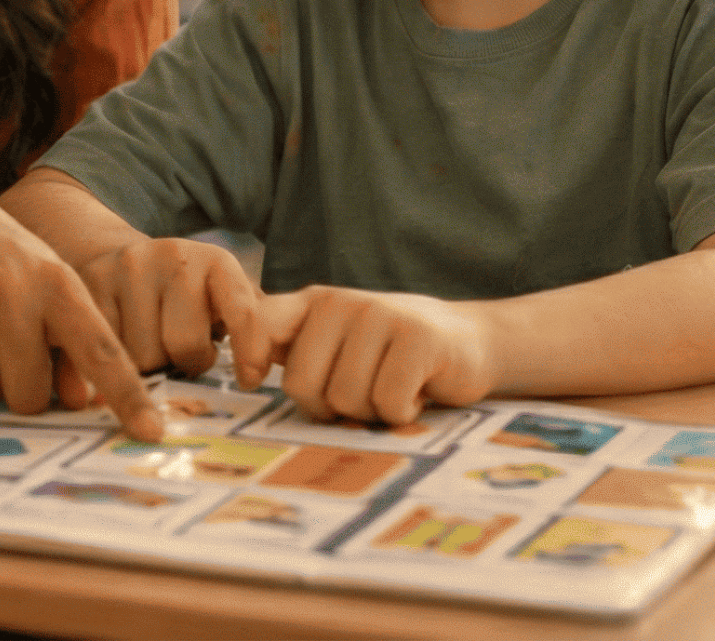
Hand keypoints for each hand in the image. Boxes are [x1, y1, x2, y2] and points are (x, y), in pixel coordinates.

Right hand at [0, 167, 163, 440]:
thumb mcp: (44, 282)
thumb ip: (69, 337)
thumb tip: (78, 402)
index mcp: (57, 283)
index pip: (101, 349)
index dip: (126, 395)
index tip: (151, 432)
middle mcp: (13, 287)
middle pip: (27, 396)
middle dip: (14, 390)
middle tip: (2, 352)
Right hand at [73, 237, 269, 386]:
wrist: (125, 260)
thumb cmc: (187, 298)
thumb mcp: (225, 300)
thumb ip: (258, 326)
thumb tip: (281, 360)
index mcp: (216, 261)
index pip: (243, 309)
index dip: (250, 350)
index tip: (249, 380)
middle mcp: (173, 255)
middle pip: (184, 345)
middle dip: (186, 363)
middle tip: (182, 356)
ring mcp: (127, 267)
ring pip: (141, 357)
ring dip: (148, 368)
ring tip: (151, 349)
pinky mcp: (88, 283)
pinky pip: (102, 352)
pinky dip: (112, 366)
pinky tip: (119, 352)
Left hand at [256, 287, 500, 425]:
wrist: (471, 343)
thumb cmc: (393, 355)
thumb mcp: (338, 344)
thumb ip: (294, 349)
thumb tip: (243, 370)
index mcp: (314, 304)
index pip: (259, 322)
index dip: (246, 355)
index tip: (252, 379)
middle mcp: (343, 303)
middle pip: (302, 385)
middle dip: (330, 407)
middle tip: (361, 394)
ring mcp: (381, 315)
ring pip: (346, 399)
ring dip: (371, 412)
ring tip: (393, 388)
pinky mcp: (418, 337)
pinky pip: (388, 402)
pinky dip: (403, 412)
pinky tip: (418, 392)